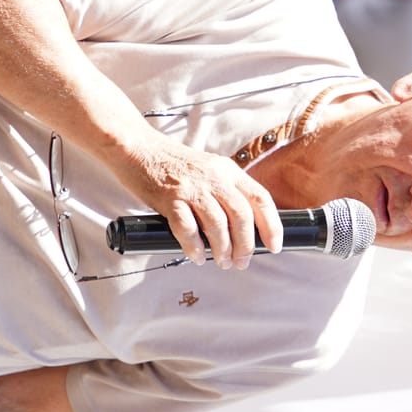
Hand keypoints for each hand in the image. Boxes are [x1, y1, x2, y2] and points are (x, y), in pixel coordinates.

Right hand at [115, 133, 284, 268]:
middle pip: (241, 215)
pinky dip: (194, 246)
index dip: (272, 225)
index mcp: (228, 170)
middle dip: (246, 245)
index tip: (274, 245)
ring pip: (218, 224)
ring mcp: (192, 187)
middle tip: (242, 262)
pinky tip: (197, 255)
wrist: (137, 149)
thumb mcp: (208, 170)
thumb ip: (224, 192)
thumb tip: (240, 230)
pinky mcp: (170, 197)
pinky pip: (187, 228)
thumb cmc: (171, 164)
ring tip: (222, 262)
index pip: (260, 198)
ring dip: (223, 249)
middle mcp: (214, 177)